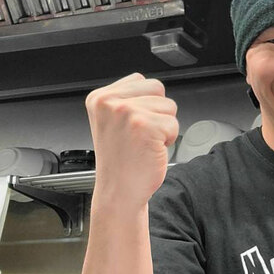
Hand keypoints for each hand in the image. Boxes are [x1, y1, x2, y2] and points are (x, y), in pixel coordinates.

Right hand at [84, 73, 179, 208]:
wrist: (119, 192)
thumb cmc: (120, 162)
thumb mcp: (111, 120)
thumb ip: (125, 99)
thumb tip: (150, 85)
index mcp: (99, 98)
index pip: (141, 81)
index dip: (145, 105)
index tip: (130, 127)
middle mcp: (109, 102)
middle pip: (157, 89)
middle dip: (156, 113)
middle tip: (139, 137)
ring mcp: (127, 112)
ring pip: (169, 106)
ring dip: (163, 127)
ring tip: (143, 143)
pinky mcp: (145, 125)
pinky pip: (174, 124)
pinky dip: (169, 140)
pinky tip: (150, 150)